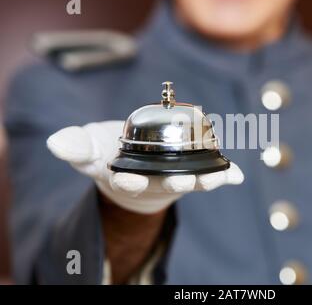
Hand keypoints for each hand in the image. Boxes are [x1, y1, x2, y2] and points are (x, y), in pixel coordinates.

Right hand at [46, 121, 243, 213]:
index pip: (125, 181)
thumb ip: (76, 146)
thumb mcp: (90, 147)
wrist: (131, 165)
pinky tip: (238, 174)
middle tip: (183, 180)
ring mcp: (174, 177)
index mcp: (126, 177)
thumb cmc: (109, 153)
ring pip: (192, 181)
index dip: (126, 180)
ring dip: (206, 179)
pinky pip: (210, 173)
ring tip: (220, 177)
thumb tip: (56, 143)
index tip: (126, 178)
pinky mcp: (191, 171)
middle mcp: (153, 181)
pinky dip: (225, 175)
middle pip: (165, 184)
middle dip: (174, 182)